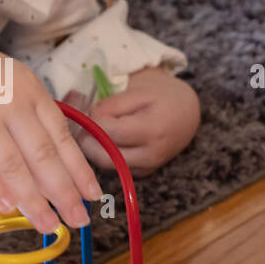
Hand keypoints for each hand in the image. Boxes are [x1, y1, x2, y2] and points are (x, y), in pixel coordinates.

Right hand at [0, 40, 102, 233]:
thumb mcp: (8, 83)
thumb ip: (28, 118)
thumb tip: (52, 167)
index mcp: (29, 90)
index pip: (61, 136)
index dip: (79, 170)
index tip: (92, 195)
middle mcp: (8, 101)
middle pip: (42, 155)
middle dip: (63, 192)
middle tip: (77, 219)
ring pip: (12, 164)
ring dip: (33, 200)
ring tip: (48, 224)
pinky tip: (6, 207)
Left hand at [63, 68, 200, 176]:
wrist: (187, 112)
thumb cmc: (161, 95)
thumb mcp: (137, 90)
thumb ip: (111, 105)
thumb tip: (87, 118)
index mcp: (153, 129)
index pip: (110, 133)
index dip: (92, 122)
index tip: (86, 108)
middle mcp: (152, 154)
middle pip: (104, 157)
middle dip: (85, 141)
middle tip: (78, 123)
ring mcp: (148, 167)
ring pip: (106, 166)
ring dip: (91, 150)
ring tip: (87, 130)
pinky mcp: (143, 173)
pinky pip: (115, 168)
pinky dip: (103, 155)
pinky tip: (99, 139)